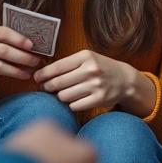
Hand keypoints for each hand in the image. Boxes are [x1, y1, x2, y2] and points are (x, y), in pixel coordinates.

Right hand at [0, 25, 40, 113]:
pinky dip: (10, 76)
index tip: (32, 46)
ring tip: (30, 71)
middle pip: (3, 50)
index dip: (19, 39)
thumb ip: (11, 42)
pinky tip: (21, 76)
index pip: (3, 32)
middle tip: (36, 61)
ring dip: (18, 69)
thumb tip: (35, 45)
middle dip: (22, 56)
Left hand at [34, 50, 151, 113]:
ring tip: (64, 92)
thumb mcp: (87, 58)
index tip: (36, 78)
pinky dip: (71, 104)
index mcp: (86, 56)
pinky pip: (74, 106)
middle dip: (48, 86)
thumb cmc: (100, 68)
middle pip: (57, 83)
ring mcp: (96, 86)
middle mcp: (91, 70)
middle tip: (46, 87)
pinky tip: (75, 99)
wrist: (125, 80)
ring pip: (64, 96)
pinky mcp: (99, 100)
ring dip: (61, 96)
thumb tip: (41, 75)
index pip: (57, 67)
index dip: (42, 74)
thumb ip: (67, 64)